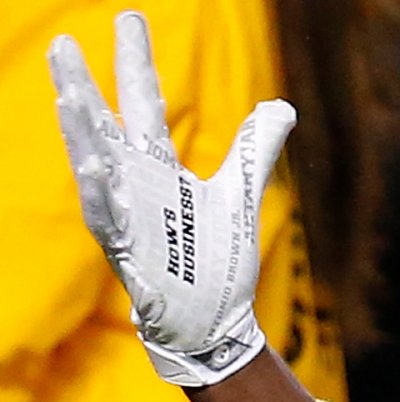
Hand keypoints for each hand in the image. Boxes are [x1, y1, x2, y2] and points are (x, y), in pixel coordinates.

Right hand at [49, 12, 294, 386]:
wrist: (215, 319)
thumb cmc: (219, 260)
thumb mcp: (241, 193)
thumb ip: (254, 147)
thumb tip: (281, 105)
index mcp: (159, 166)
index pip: (144, 103)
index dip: (137, 62)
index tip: (128, 19)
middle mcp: (135, 184)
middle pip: (106, 124)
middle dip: (84, 85)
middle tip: (64, 41)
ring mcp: (126, 215)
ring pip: (94, 166)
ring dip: (79, 132)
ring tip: (65, 92)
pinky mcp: (126, 250)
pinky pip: (108, 218)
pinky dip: (101, 193)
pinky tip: (93, 166)